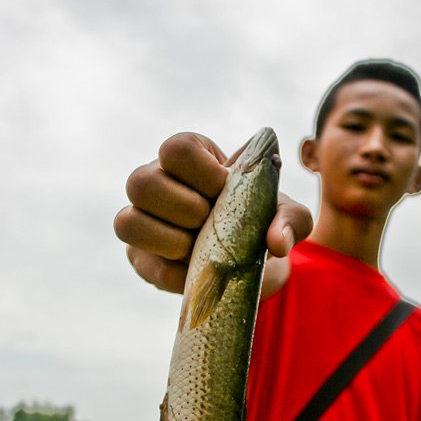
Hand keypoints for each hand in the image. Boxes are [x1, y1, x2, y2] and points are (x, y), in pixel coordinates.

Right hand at [114, 132, 312, 293]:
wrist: (252, 264)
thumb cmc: (262, 223)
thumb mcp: (288, 216)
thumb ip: (292, 219)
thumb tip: (275, 243)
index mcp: (191, 157)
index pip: (176, 149)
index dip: (203, 174)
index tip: (227, 191)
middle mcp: (158, 181)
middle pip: (140, 182)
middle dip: (184, 208)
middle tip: (212, 223)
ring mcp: (144, 220)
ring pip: (127, 222)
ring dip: (170, 240)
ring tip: (199, 247)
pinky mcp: (142, 257)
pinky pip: (140, 260)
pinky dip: (171, 271)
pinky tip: (195, 271)